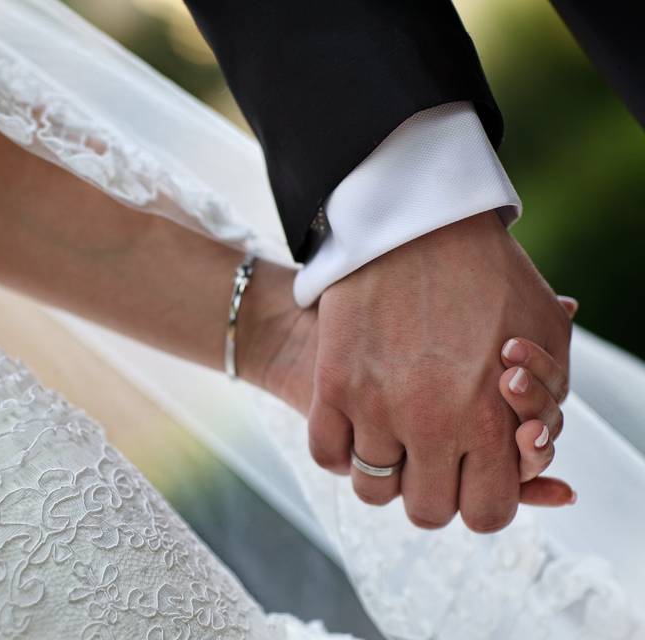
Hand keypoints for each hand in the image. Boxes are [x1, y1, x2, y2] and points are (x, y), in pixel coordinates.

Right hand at [266, 211, 572, 532]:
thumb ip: (546, 400)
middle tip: (432, 459)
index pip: (487, 512)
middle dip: (433, 492)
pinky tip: (355, 429)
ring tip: (392, 441)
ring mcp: (374, 407)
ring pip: (373, 489)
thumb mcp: (544, 333)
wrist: (414, 222)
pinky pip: (326, 455)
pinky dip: (340, 453)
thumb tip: (531, 444)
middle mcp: (430, 424)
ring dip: (385, 474)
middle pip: (427, 511)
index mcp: (491, 421)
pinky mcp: (331, 384)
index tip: (472, 479)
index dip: (482, 503)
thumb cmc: (486, 274)